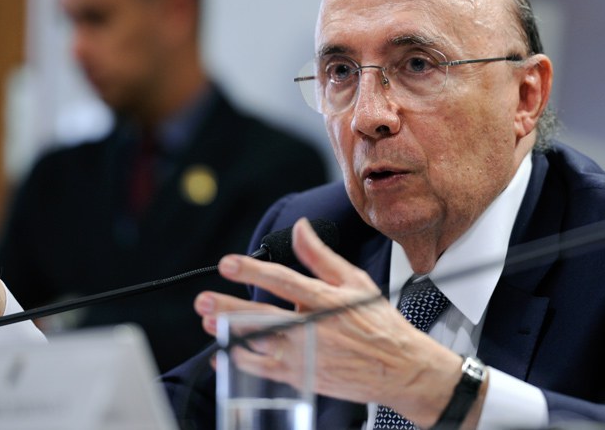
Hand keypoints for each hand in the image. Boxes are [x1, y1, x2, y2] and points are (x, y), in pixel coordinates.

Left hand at [195, 218, 481, 427]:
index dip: (252, 271)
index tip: (228, 263)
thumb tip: (299, 228)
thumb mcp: (354, 280)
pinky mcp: (303, 377)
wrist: (400, 369)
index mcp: (325, 300)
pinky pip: (264, 371)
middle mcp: (313, 329)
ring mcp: (306, 356)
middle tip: (203, 300)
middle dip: (228, 308)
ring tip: (208, 323)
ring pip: (260, 345)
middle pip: (263, 317)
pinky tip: (224, 354)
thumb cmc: (379, 323)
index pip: (283, 281)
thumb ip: (320, 255)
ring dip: (230, 334)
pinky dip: (241, 363)